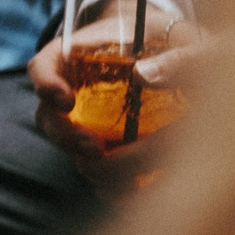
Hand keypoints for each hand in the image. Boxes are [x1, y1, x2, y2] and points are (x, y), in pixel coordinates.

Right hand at [29, 25, 203, 198]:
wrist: (187, 61)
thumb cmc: (184, 48)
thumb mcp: (188, 46)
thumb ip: (178, 59)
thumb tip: (144, 75)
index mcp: (85, 54)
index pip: (45, 64)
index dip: (45, 82)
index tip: (65, 101)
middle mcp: (77, 88)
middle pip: (49, 114)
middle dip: (64, 134)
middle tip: (92, 147)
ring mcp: (89, 118)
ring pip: (68, 143)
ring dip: (84, 160)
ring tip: (113, 171)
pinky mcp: (109, 144)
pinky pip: (96, 166)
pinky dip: (108, 181)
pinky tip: (132, 188)